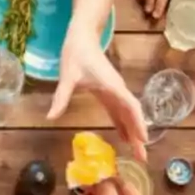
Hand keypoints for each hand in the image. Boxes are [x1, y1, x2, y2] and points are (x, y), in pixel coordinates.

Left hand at [47, 27, 148, 162]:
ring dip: (133, 132)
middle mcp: (117, 90)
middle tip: (142, 157)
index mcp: (112, 86)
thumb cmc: (77, 53)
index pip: (130, 106)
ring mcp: (115, 91)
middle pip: (132, 115)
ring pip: (128, 114)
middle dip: (138, 136)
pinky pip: (119, 111)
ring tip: (137, 153)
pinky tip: (124, 137)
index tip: (143, 139)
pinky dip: (123, 125)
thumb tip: (51, 117)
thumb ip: (61, 96)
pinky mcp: (109, 92)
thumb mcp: (68, 75)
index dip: (137, 123)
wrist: (83, 36)